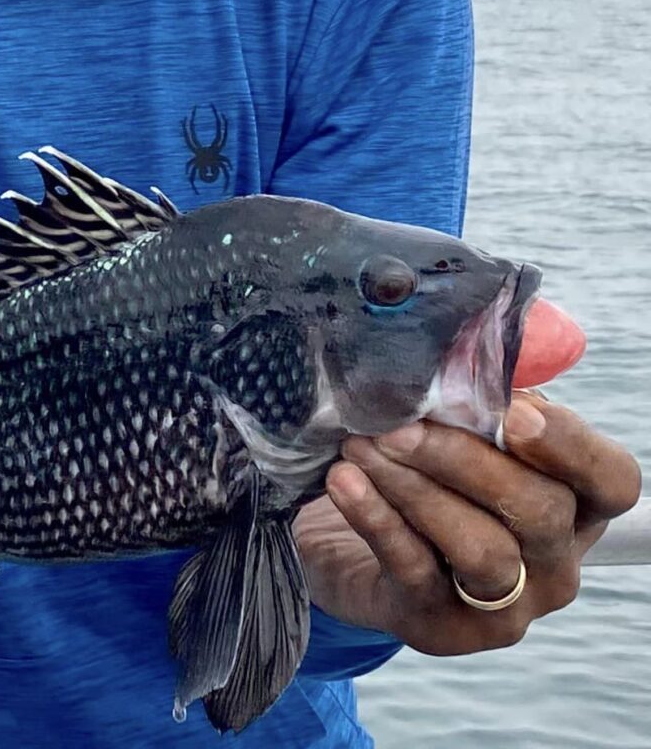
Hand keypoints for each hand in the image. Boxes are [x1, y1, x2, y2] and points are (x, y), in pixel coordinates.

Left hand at [295, 393, 641, 653]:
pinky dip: (377, 519)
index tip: (515, 411)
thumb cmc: (423, 467)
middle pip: (538, 511)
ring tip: (361, 444)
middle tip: (398, 422)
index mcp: (575, 503)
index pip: (612, 481)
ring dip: (416, 488)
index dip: (572, 447)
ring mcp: (505, 605)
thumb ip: (482, 381)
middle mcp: (554, 561)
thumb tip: (484, 327)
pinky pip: (416, 571)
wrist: (353, 546)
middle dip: (464, 458)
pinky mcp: (442, 627)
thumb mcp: (458, 423)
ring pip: (482, 549)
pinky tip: (343, 480)